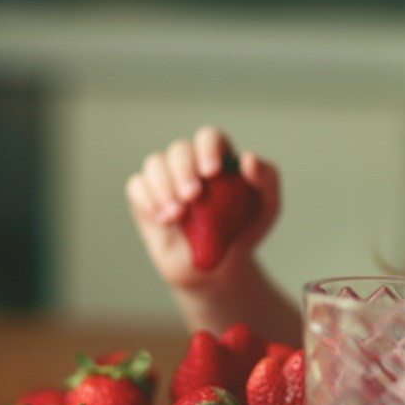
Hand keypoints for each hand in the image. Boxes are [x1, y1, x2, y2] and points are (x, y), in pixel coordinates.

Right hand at [125, 126, 279, 290]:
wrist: (218, 267)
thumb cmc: (243, 231)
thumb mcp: (267, 208)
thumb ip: (267, 179)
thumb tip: (248, 159)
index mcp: (218, 157)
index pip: (209, 137)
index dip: (208, 148)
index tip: (212, 172)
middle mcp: (189, 163)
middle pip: (179, 149)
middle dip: (184, 170)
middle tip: (193, 196)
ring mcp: (165, 179)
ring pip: (154, 163)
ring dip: (163, 185)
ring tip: (177, 214)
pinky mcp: (145, 198)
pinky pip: (137, 186)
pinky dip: (148, 199)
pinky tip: (164, 219)